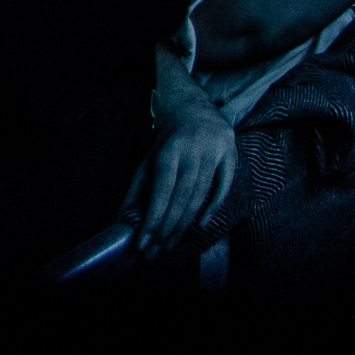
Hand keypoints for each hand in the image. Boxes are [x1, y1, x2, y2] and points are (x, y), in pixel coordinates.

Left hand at [125, 85, 235, 256]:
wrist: (192, 102)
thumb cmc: (166, 134)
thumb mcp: (148, 155)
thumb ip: (138, 185)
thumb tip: (122, 216)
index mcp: (168, 149)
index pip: (160, 191)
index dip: (152, 219)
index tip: (143, 242)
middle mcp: (192, 151)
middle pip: (180, 197)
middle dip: (166, 228)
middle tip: (155, 251)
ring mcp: (215, 152)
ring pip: (200, 195)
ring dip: (185, 224)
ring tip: (171, 244)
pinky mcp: (232, 154)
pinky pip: (224, 186)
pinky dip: (213, 207)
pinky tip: (201, 225)